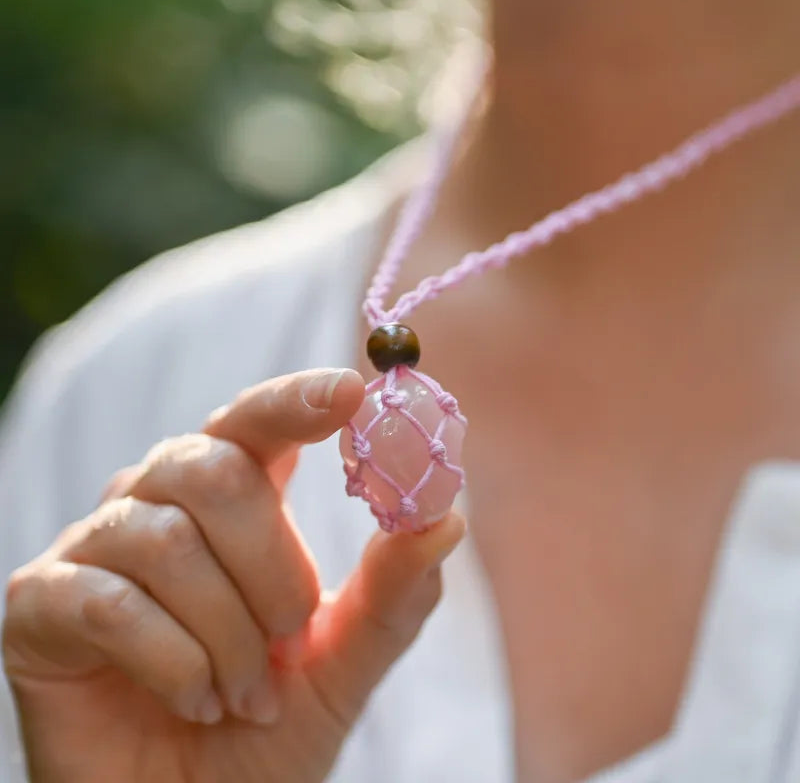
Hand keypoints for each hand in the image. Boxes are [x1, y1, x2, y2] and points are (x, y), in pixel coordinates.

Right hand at [3, 369, 464, 781]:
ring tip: (241, 694)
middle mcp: (156, 500)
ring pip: (168, 540)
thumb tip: (449, 517)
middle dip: (273, 568)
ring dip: (228, 635)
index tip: (351, 391)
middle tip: (290, 637)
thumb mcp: (342, 661)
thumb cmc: (264, 730)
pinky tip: (193, 703)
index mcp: (229, 497)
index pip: (258, 418)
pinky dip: (176, 666)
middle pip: (216, 472)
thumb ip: (392, 592)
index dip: (298, 399)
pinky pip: (113, 604)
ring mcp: (94, 545)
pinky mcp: (41, 602)